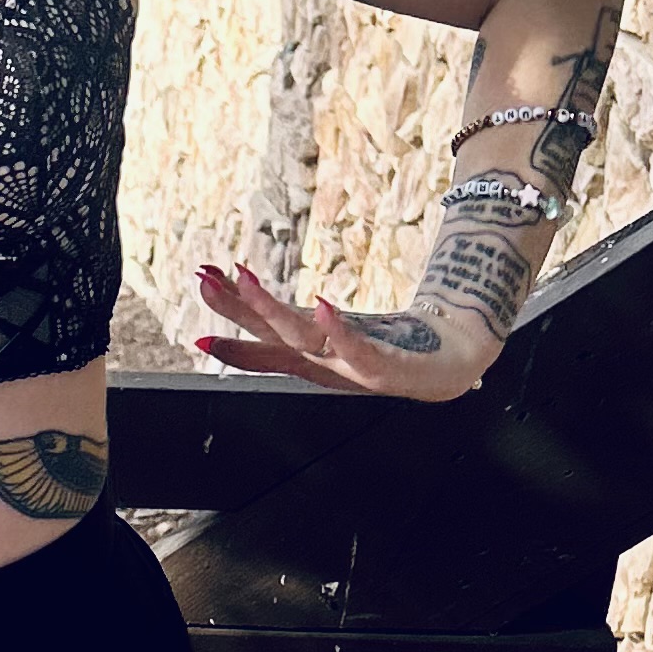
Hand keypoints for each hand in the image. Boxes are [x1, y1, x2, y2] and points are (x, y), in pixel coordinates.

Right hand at [192, 258, 499, 402]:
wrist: (455, 364)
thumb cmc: (391, 347)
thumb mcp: (334, 328)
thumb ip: (297, 313)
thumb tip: (252, 284)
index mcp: (313, 358)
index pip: (261, 340)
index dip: (228, 319)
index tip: (197, 289)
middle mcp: (328, 367)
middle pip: (275, 337)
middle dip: (239, 309)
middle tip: (206, 279)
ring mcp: (356, 372)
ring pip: (307, 343)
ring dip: (273, 313)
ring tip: (247, 280)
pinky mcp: (392, 372)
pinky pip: (360, 353)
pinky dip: (338, 332)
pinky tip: (321, 306)